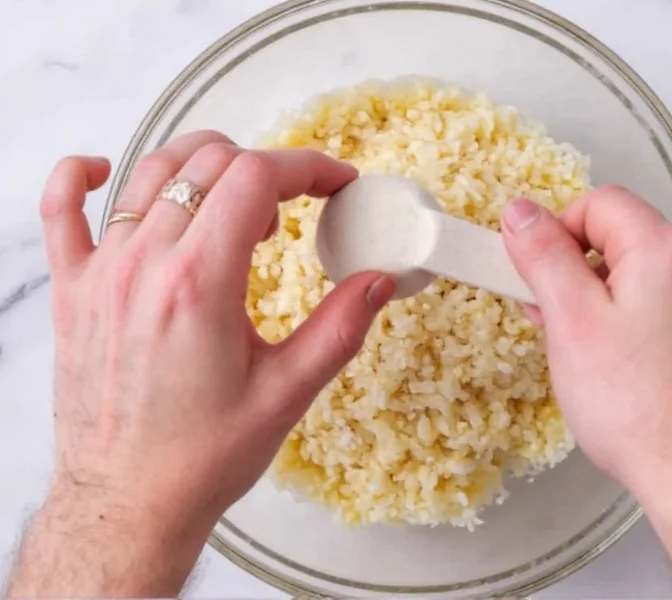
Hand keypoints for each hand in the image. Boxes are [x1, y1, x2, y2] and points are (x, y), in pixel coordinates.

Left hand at [8, 131, 393, 597]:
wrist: (129, 500)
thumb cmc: (202, 456)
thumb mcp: (287, 394)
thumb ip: (339, 329)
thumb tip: (378, 281)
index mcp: (201, 284)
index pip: (256, 178)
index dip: (307, 167)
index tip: (335, 182)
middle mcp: (145, 265)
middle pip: (208, 163)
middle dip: (264, 169)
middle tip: (293, 209)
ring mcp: (101, 272)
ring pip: (150, 172)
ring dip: (203, 168)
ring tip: (234, 206)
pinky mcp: (74, 289)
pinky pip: (60, 208)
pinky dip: (82, 176)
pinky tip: (106, 170)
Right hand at [502, 187, 671, 596]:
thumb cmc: (648, 413)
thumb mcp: (571, 325)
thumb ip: (544, 257)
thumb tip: (522, 214)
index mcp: (666, 252)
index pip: (599, 204)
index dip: (558, 232)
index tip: (538, 270)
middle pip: (631, 246)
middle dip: (586, 279)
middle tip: (562, 328)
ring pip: (661, 289)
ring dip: (624, 311)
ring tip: (605, 366)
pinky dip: (662, 339)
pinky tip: (648, 382)